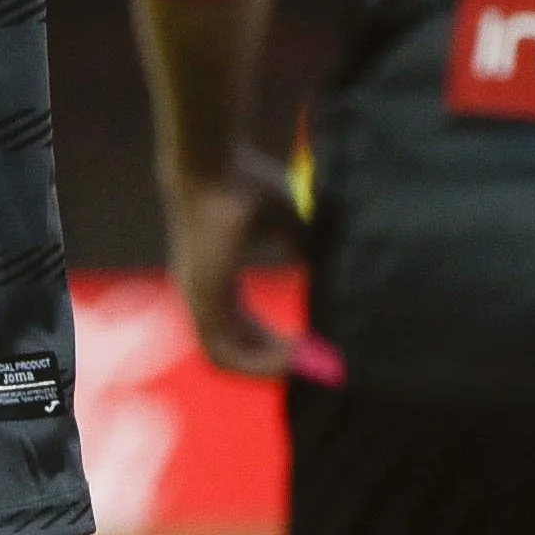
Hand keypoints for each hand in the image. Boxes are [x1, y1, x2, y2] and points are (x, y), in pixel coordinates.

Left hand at [164, 163, 303, 380]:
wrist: (219, 166)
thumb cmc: (250, 185)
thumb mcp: (292, 224)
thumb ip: (306, 251)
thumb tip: (337, 270)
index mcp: (219, 277)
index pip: (245, 327)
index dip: (277, 343)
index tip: (311, 349)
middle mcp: (203, 293)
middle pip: (239, 346)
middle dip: (279, 362)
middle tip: (317, 368)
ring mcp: (196, 300)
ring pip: (227, 359)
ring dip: (268, 369)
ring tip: (306, 367)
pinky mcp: (199, 302)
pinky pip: (222, 355)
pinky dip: (256, 364)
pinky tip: (291, 359)